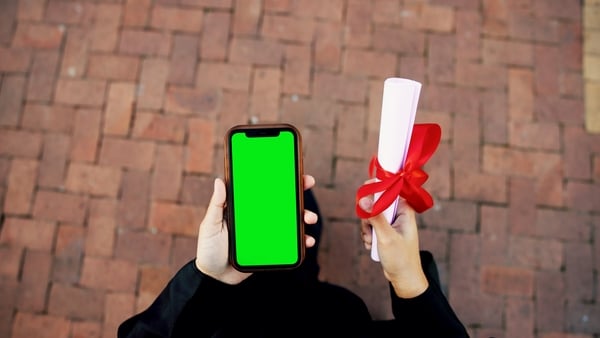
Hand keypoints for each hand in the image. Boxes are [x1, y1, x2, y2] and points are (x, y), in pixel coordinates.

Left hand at [195, 175, 317, 284]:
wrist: (216, 279)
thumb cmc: (209, 249)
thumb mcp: (210, 225)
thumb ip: (216, 205)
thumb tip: (219, 180)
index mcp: (245, 207)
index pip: (264, 188)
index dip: (278, 177)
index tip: (291, 168)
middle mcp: (259, 218)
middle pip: (282, 201)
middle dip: (298, 190)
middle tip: (308, 183)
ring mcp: (267, 232)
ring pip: (291, 220)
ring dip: (304, 216)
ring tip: (309, 218)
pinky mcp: (272, 248)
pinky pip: (290, 242)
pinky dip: (302, 241)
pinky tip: (308, 241)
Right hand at [358, 191, 428, 298]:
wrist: (404, 278)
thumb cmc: (401, 258)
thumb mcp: (386, 237)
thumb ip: (375, 217)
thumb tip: (363, 199)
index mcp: (404, 210)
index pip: (389, 190)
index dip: (375, 189)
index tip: (364, 192)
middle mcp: (398, 213)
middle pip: (376, 202)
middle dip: (368, 216)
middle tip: (368, 229)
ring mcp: (392, 222)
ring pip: (371, 214)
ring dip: (367, 228)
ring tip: (371, 241)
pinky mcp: (386, 230)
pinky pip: (371, 225)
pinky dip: (368, 234)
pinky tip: (371, 245)